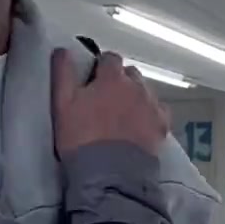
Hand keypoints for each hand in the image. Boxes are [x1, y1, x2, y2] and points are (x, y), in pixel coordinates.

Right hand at [52, 48, 168, 159]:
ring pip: (145, 91)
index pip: (109, 59)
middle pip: (130, 74)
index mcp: (111, 78)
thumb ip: (63, 74)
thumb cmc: (81, 138)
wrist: (109, 174)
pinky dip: (150, 114)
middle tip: (106, 100)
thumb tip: (62, 49)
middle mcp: (136, 86)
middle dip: (120, 82)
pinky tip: (140, 126)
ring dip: (135, 97)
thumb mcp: (62, 105)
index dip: (101, 67)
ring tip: (123, 116)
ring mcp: (152, 105)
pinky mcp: (162, 125)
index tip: (93, 80)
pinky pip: (158, 111)